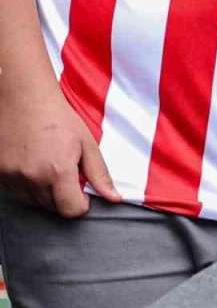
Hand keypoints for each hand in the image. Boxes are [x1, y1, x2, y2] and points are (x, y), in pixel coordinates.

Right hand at [0, 87, 120, 216]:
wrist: (24, 98)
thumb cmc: (59, 119)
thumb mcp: (87, 145)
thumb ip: (100, 175)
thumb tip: (114, 199)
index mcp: (57, 171)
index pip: (70, 210)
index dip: (80, 204)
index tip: (81, 193)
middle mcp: (32, 176)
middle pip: (52, 207)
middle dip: (63, 197)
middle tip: (65, 175)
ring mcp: (11, 174)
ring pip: (33, 202)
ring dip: (44, 194)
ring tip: (48, 168)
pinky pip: (15, 191)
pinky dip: (26, 186)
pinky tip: (32, 166)